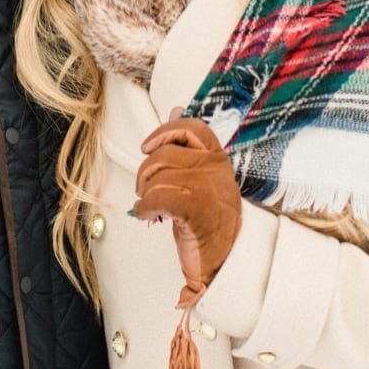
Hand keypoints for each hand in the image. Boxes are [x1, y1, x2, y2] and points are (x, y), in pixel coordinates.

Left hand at [133, 108, 240, 306]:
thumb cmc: (209, 217)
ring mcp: (206, 188)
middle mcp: (214, 169)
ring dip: (144, 194)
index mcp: (216, 158)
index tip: (147, 146)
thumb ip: (187, 144)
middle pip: (163, 154)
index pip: (191, 128)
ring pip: (158, 177)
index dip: (164, 132)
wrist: (224, 258)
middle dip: (145, 173)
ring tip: (149, 205)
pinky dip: (144, 208)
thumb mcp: (200, 175)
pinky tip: (147, 215)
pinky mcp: (195, 210)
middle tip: (145, 189)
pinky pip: (158, 198)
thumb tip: (176, 110)